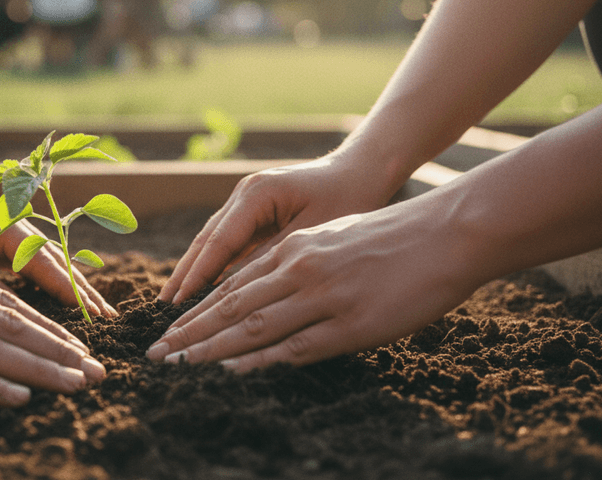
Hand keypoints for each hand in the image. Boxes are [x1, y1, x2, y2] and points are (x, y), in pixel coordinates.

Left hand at [0, 181, 115, 317]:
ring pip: (51, 262)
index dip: (68, 288)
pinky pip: (36, 266)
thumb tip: (14, 315)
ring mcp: (11, 231)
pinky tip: (71, 305)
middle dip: (82, 290)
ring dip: (75, 288)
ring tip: (101, 314)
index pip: (41, 258)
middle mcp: (13, 222)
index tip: (91, 314)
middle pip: (56, 259)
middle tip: (110, 320)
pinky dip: (55, 285)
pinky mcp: (4, 243)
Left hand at [147, 203, 489, 370]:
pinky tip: (232, 369)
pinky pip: (296, 346)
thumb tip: (268, 289)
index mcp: (294, 249)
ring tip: (178, 365)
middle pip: (230, 307)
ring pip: (253, 326)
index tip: (168, 330)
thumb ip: (298, 263)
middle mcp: (299, 269)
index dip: (196, 312)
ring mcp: (324, 296)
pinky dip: (260, 359)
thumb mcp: (333, 239)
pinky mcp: (352, 323)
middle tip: (155, 355)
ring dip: (210, 349)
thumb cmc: (393, 237)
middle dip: (189, 333)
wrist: (446, 232)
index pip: (232, 285)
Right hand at [158, 155, 389, 303]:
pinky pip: (228, 246)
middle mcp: (243, 196)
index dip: (197, 275)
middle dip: (183, 275)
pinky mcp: (254, 215)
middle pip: (205, 241)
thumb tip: (238, 291)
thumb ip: (276, 258)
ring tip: (173, 304)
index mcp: (256, 193)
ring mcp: (246, 204)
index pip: (218, 241)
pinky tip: (202, 291)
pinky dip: (214, 268)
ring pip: (212, 243)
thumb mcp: (314, 231)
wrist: (363, 170)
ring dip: (193, 273)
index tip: (179, 304)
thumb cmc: (348, 198)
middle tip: (162, 309)